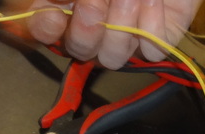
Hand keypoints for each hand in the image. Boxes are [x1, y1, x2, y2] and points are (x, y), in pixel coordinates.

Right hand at [20, 0, 201, 69]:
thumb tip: (54, 4)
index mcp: (70, 6)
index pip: (46, 29)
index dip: (46, 28)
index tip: (53, 15)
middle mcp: (96, 26)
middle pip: (80, 50)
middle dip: (86, 28)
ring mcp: (127, 37)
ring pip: (112, 58)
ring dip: (120, 24)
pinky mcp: (158, 40)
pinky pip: (150, 51)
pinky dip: (152, 25)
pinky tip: (154, 0)